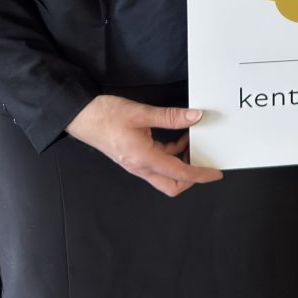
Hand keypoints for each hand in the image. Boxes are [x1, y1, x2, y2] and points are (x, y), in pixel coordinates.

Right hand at [66, 96, 223, 196]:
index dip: (200, 175)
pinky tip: (177, 136)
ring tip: (192, 141)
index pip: (180, 173)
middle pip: (172, 184)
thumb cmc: (105, 116)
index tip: (215, 173)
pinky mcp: (134, 157)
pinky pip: (158, 162)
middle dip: (191, 176)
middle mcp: (140, 166)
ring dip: (181, 162)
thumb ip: (170, 116)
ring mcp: (136, 164)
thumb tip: (195, 117)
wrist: (81, 117)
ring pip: (166, 174)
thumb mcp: (141, 112)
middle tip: (204, 159)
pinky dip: (172, 153)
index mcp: (143, 159)